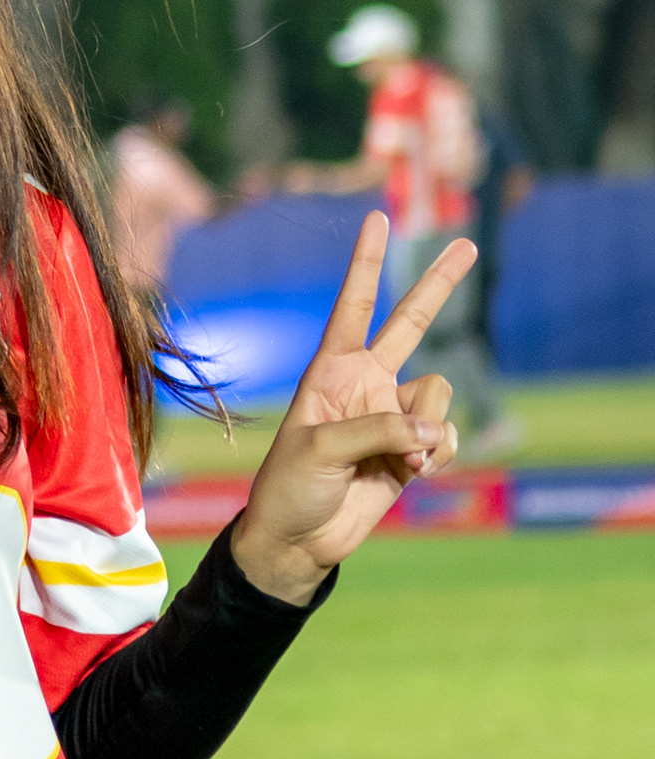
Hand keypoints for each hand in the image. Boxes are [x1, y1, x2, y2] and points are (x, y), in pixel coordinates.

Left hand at [229, 210, 476, 605]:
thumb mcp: (320, 450)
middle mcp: (366, 383)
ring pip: (438, 394)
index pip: (353, 305)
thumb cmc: (290, 487)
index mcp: (332, 370)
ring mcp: (393, 414)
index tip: (376, 218)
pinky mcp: (413, 448)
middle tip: (468, 243)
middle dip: (440, 284)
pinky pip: (444, 434)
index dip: (367, 263)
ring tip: (400, 457)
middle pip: (412, 322)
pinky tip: (413, 471)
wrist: (300, 540)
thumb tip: (431, 428)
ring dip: (426, 426)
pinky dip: (437, 452)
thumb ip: (379, 429)